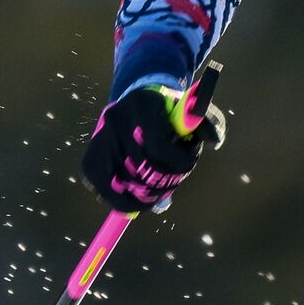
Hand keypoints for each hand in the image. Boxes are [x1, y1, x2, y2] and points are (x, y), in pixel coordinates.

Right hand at [81, 84, 224, 213]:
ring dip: (143, 195)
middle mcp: (116, 119)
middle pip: (140, 167)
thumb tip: (213, 141)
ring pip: (119, 180)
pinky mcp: (90, 154)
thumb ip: (203, 124)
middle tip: (174, 183)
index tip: (188, 164)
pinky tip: (136, 204)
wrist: (137, 101)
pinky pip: (100, 185)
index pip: (158, 145)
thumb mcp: (189, 109)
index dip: (178, 162)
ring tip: (158, 196)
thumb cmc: (168, 109)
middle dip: (163, 182)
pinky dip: (119, 199)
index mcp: (143, 104)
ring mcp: (100, 137)